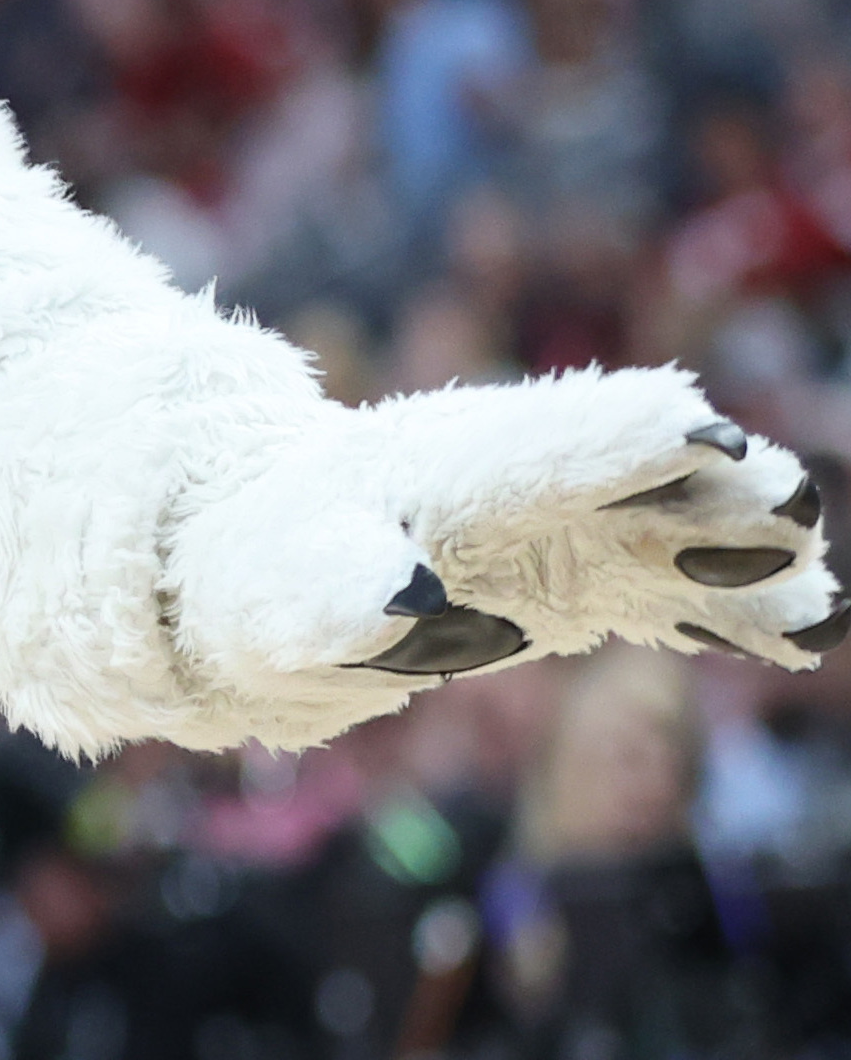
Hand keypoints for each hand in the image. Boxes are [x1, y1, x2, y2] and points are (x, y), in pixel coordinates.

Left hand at [171, 366, 832, 746]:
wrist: (265, 578)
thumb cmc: (262, 578)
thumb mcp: (277, 595)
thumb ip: (334, 597)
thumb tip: (397, 603)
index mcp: (434, 470)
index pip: (532, 449)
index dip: (609, 439)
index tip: (693, 429)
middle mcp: (515, 490)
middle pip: (625, 481)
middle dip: (708, 494)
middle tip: (788, 506)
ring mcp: (557, 532)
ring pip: (665, 534)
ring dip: (740, 559)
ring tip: (815, 598)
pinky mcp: (581, 582)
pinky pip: (666, 592)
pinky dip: (727, 610)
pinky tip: (796, 630)